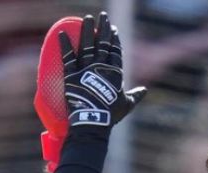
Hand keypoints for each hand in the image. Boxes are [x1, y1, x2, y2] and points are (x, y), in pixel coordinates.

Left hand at [59, 12, 146, 130]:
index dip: (114, 39)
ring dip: (87, 30)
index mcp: (115, 72)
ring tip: (87, 18)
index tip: (113, 28)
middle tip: (102, 16)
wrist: (93, 121)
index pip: (115, 50)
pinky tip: (62, 33)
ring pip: (87, 45)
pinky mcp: (72, 74)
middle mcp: (101, 66)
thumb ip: (136, 95)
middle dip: (103, 28)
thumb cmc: (111, 114)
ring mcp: (86, 69)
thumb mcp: (127, 104)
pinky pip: (68, 56)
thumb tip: (145, 90)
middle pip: (102, 43)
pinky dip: (64, 45)